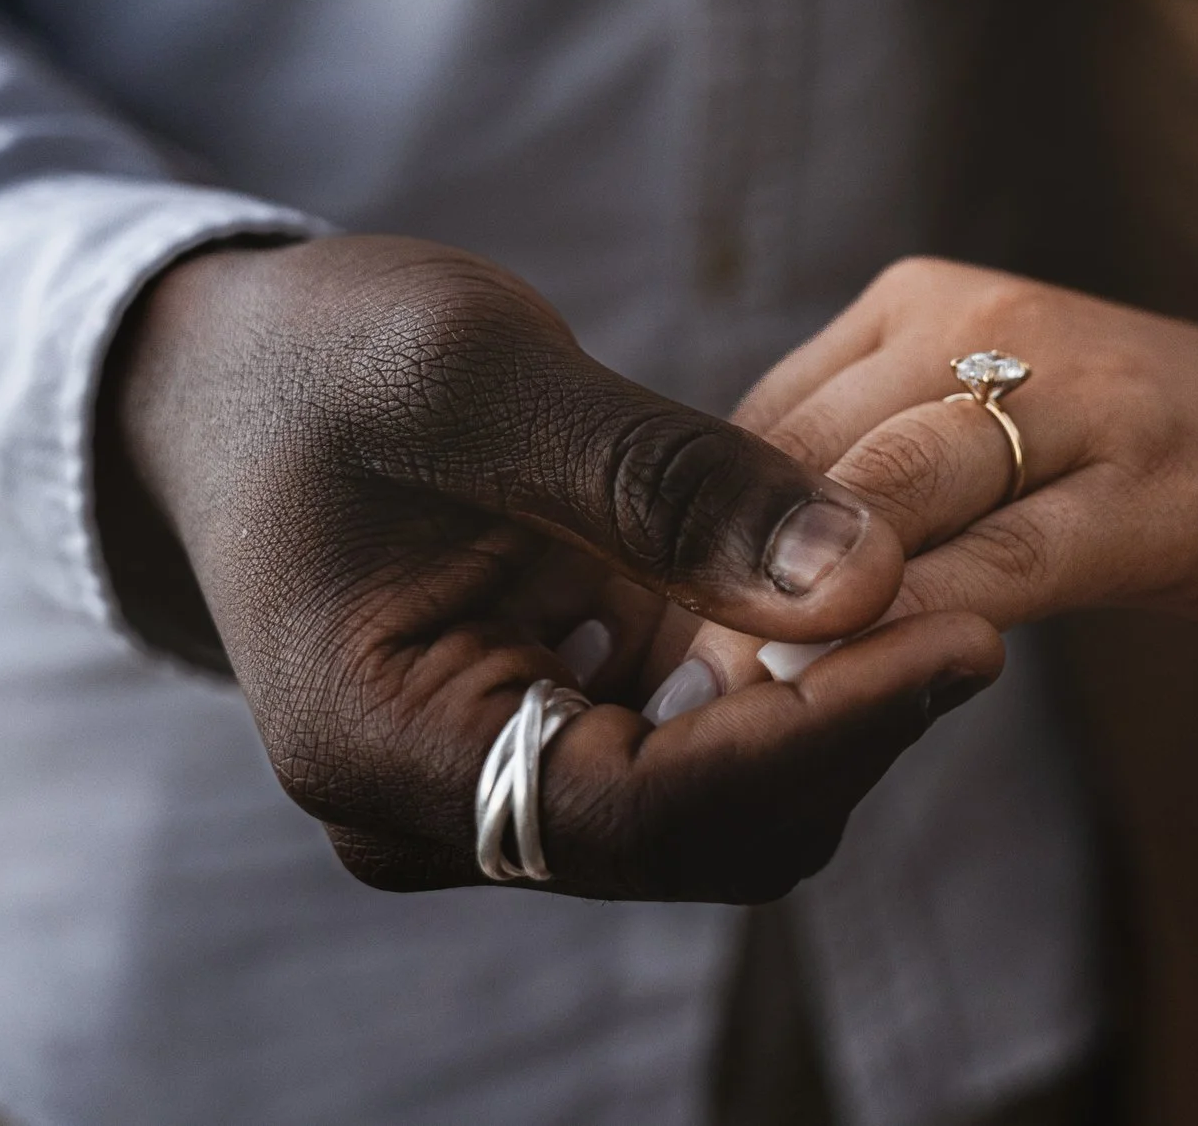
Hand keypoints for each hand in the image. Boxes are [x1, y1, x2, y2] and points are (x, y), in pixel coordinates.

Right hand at [95, 235, 1002, 902]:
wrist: (227, 378)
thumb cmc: (322, 360)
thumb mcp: (482, 376)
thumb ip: (669, 483)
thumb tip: (868, 578)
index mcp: (378, 745)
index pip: (644, 812)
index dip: (822, 735)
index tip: (965, 638)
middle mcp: (431, 811)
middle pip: (698, 835)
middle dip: (843, 727)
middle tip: (969, 597)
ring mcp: (487, 788)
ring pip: (715, 808)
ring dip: (826, 710)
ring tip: (922, 583)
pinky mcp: (539, 740)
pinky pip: (693, 753)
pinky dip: (779, 683)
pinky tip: (837, 589)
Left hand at [677, 258, 1197, 686]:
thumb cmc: (1144, 457)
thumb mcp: (984, 437)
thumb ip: (861, 481)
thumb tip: (704, 593)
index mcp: (923, 301)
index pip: (758, 417)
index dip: (690, 539)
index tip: (644, 644)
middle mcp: (986, 320)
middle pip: (803, 455)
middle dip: (722, 582)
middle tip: (659, 696)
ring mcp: (1080, 397)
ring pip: (887, 497)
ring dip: (796, 607)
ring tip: (727, 705)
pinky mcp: (1155, 490)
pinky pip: (1007, 560)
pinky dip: (920, 622)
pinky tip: (857, 682)